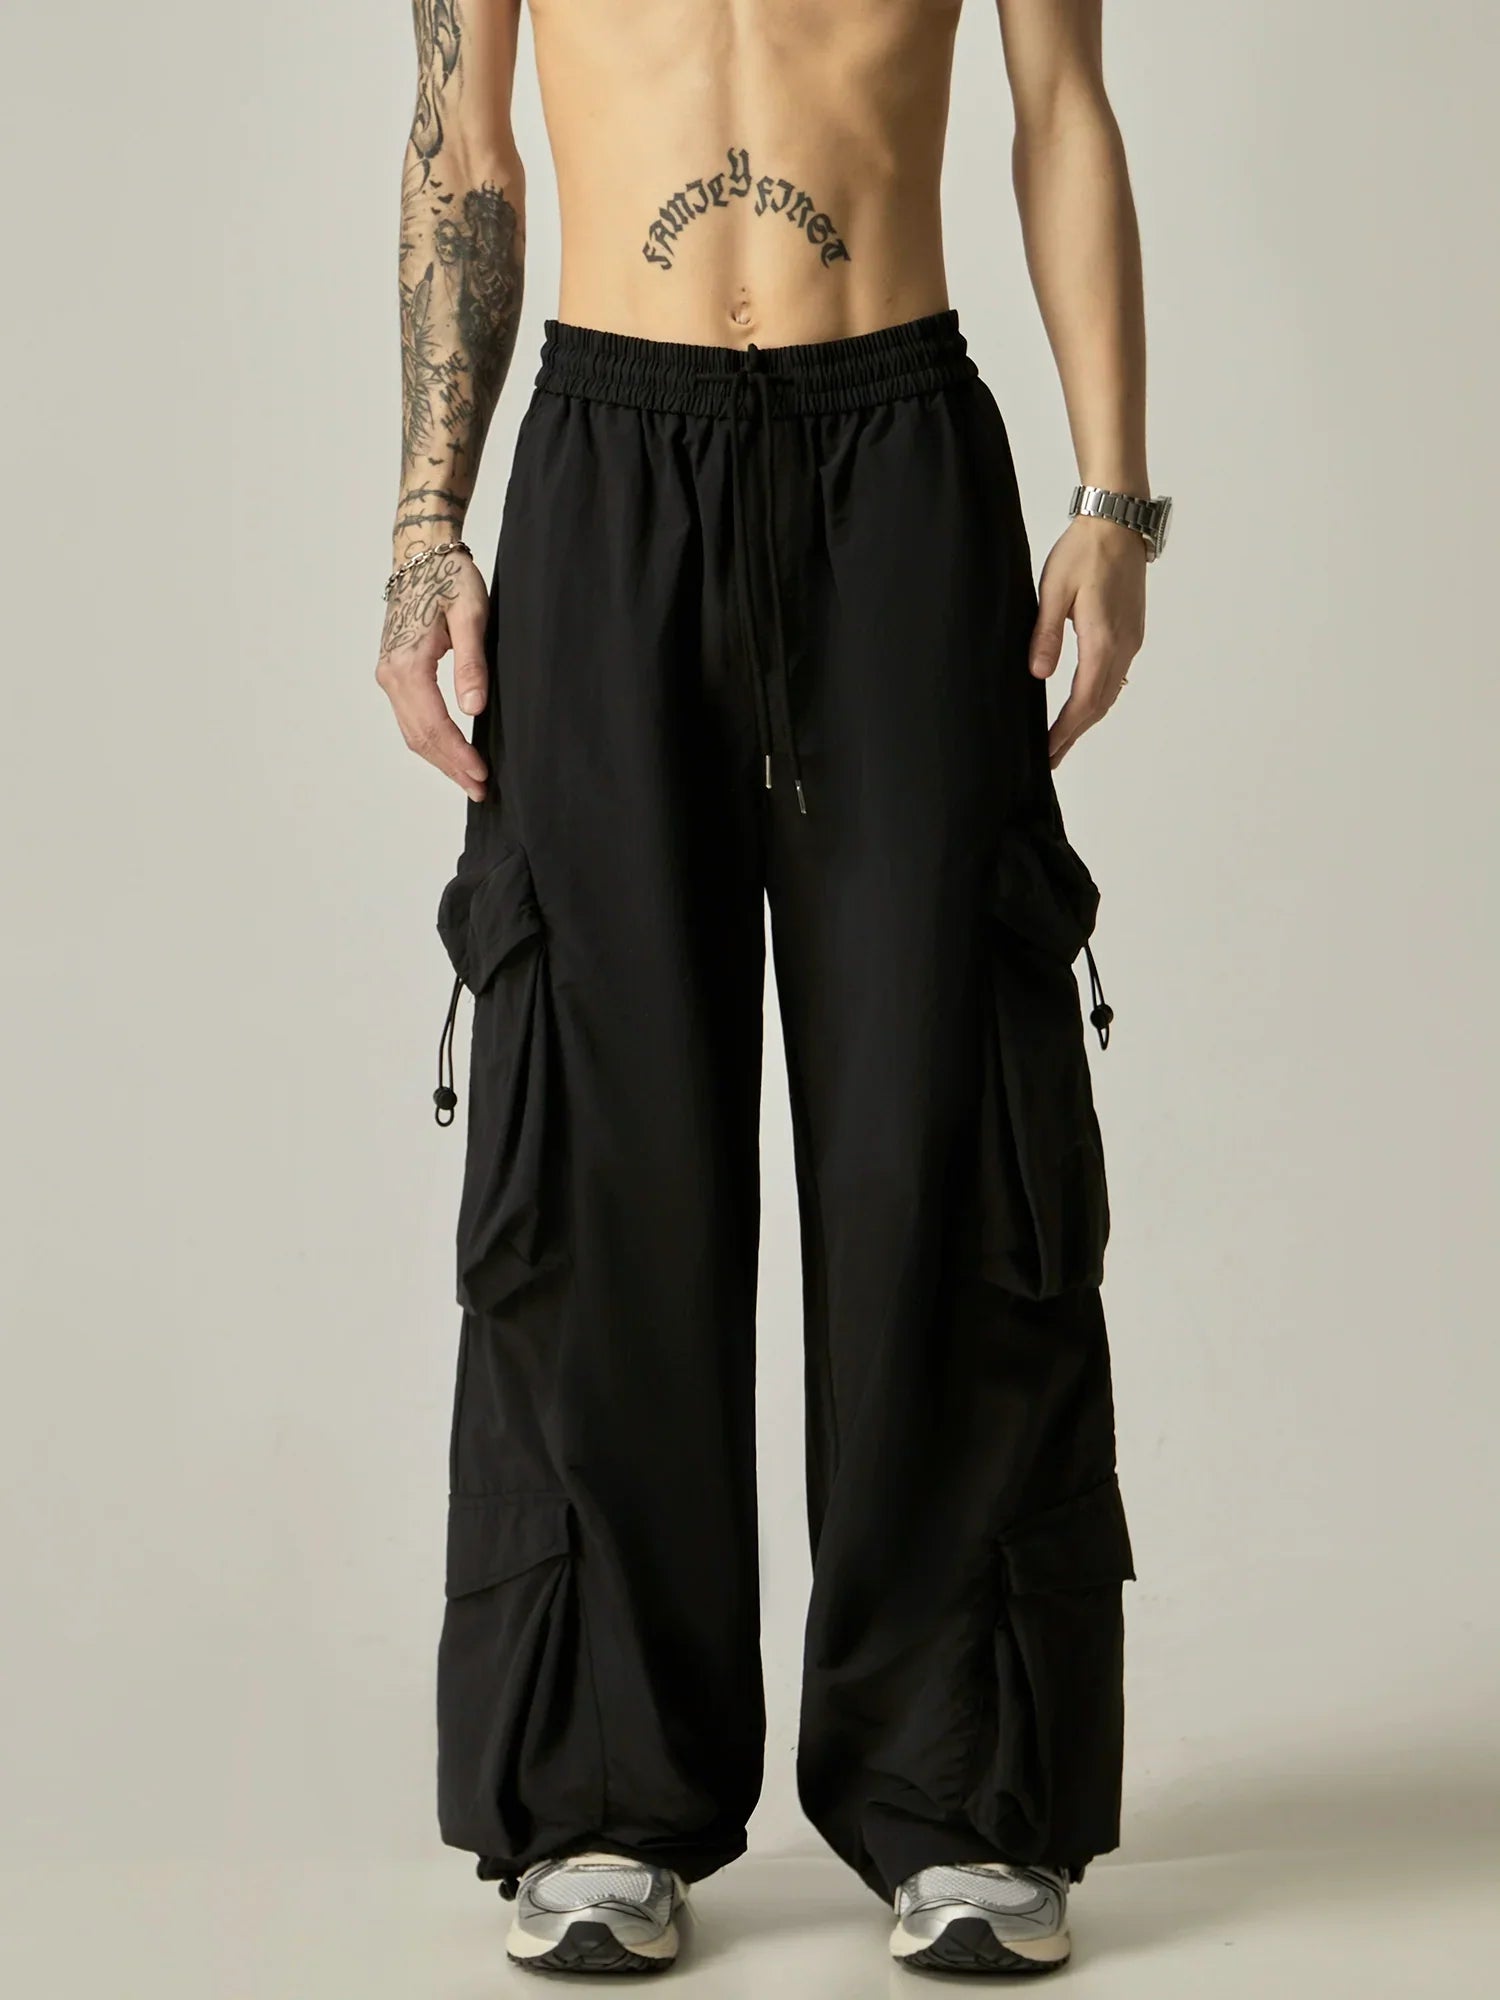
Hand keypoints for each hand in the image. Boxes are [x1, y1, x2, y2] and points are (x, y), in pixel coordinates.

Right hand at [375, 549, 490, 800]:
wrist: (421, 553)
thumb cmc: (449, 578)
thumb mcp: (472, 616)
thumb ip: (472, 664)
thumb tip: (473, 709)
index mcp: (407, 664)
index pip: (433, 724)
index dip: (458, 754)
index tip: (481, 774)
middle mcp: (390, 674)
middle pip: (419, 736)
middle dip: (450, 766)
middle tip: (480, 789)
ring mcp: (388, 674)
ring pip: (412, 731)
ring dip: (440, 758)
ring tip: (469, 779)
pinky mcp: (394, 672)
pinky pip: (410, 717)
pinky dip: (431, 740)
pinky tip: (451, 752)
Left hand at [1027, 517, 1147, 767]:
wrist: (1119, 523)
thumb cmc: (1083, 551)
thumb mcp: (1052, 590)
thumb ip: (1045, 634)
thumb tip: (1038, 674)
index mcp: (1103, 639)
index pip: (1083, 699)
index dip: (1064, 730)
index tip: (1047, 752)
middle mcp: (1123, 646)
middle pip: (1099, 705)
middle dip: (1074, 735)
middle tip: (1050, 759)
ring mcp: (1131, 640)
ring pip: (1110, 693)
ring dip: (1087, 719)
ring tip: (1064, 741)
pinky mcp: (1131, 632)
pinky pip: (1116, 677)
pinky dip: (1099, 699)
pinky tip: (1085, 707)